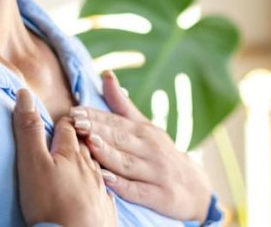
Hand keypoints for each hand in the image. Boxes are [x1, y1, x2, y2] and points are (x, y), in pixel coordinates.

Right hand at [12, 88, 116, 226]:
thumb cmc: (50, 204)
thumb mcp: (32, 164)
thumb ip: (29, 131)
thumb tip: (24, 93)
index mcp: (71, 153)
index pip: (68, 127)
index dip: (63, 121)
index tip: (60, 117)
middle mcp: (90, 167)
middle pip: (85, 144)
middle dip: (79, 136)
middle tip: (73, 132)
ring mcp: (100, 188)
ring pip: (97, 165)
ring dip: (90, 157)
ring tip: (84, 156)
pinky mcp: (105, 209)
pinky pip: (105, 190)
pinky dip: (100, 183)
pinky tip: (98, 187)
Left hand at [70, 71, 213, 221]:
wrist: (196, 188)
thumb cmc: (162, 154)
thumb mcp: (146, 128)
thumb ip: (122, 105)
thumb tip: (105, 74)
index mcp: (144, 132)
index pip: (116, 122)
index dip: (95, 116)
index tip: (74, 112)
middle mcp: (150, 149)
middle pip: (120, 139)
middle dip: (97, 130)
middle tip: (76, 124)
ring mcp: (155, 172)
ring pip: (127, 162)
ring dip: (108, 153)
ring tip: (89, 144)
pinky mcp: (159, 195)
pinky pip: (138, 190)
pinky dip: (122, 186)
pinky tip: (106, 180)